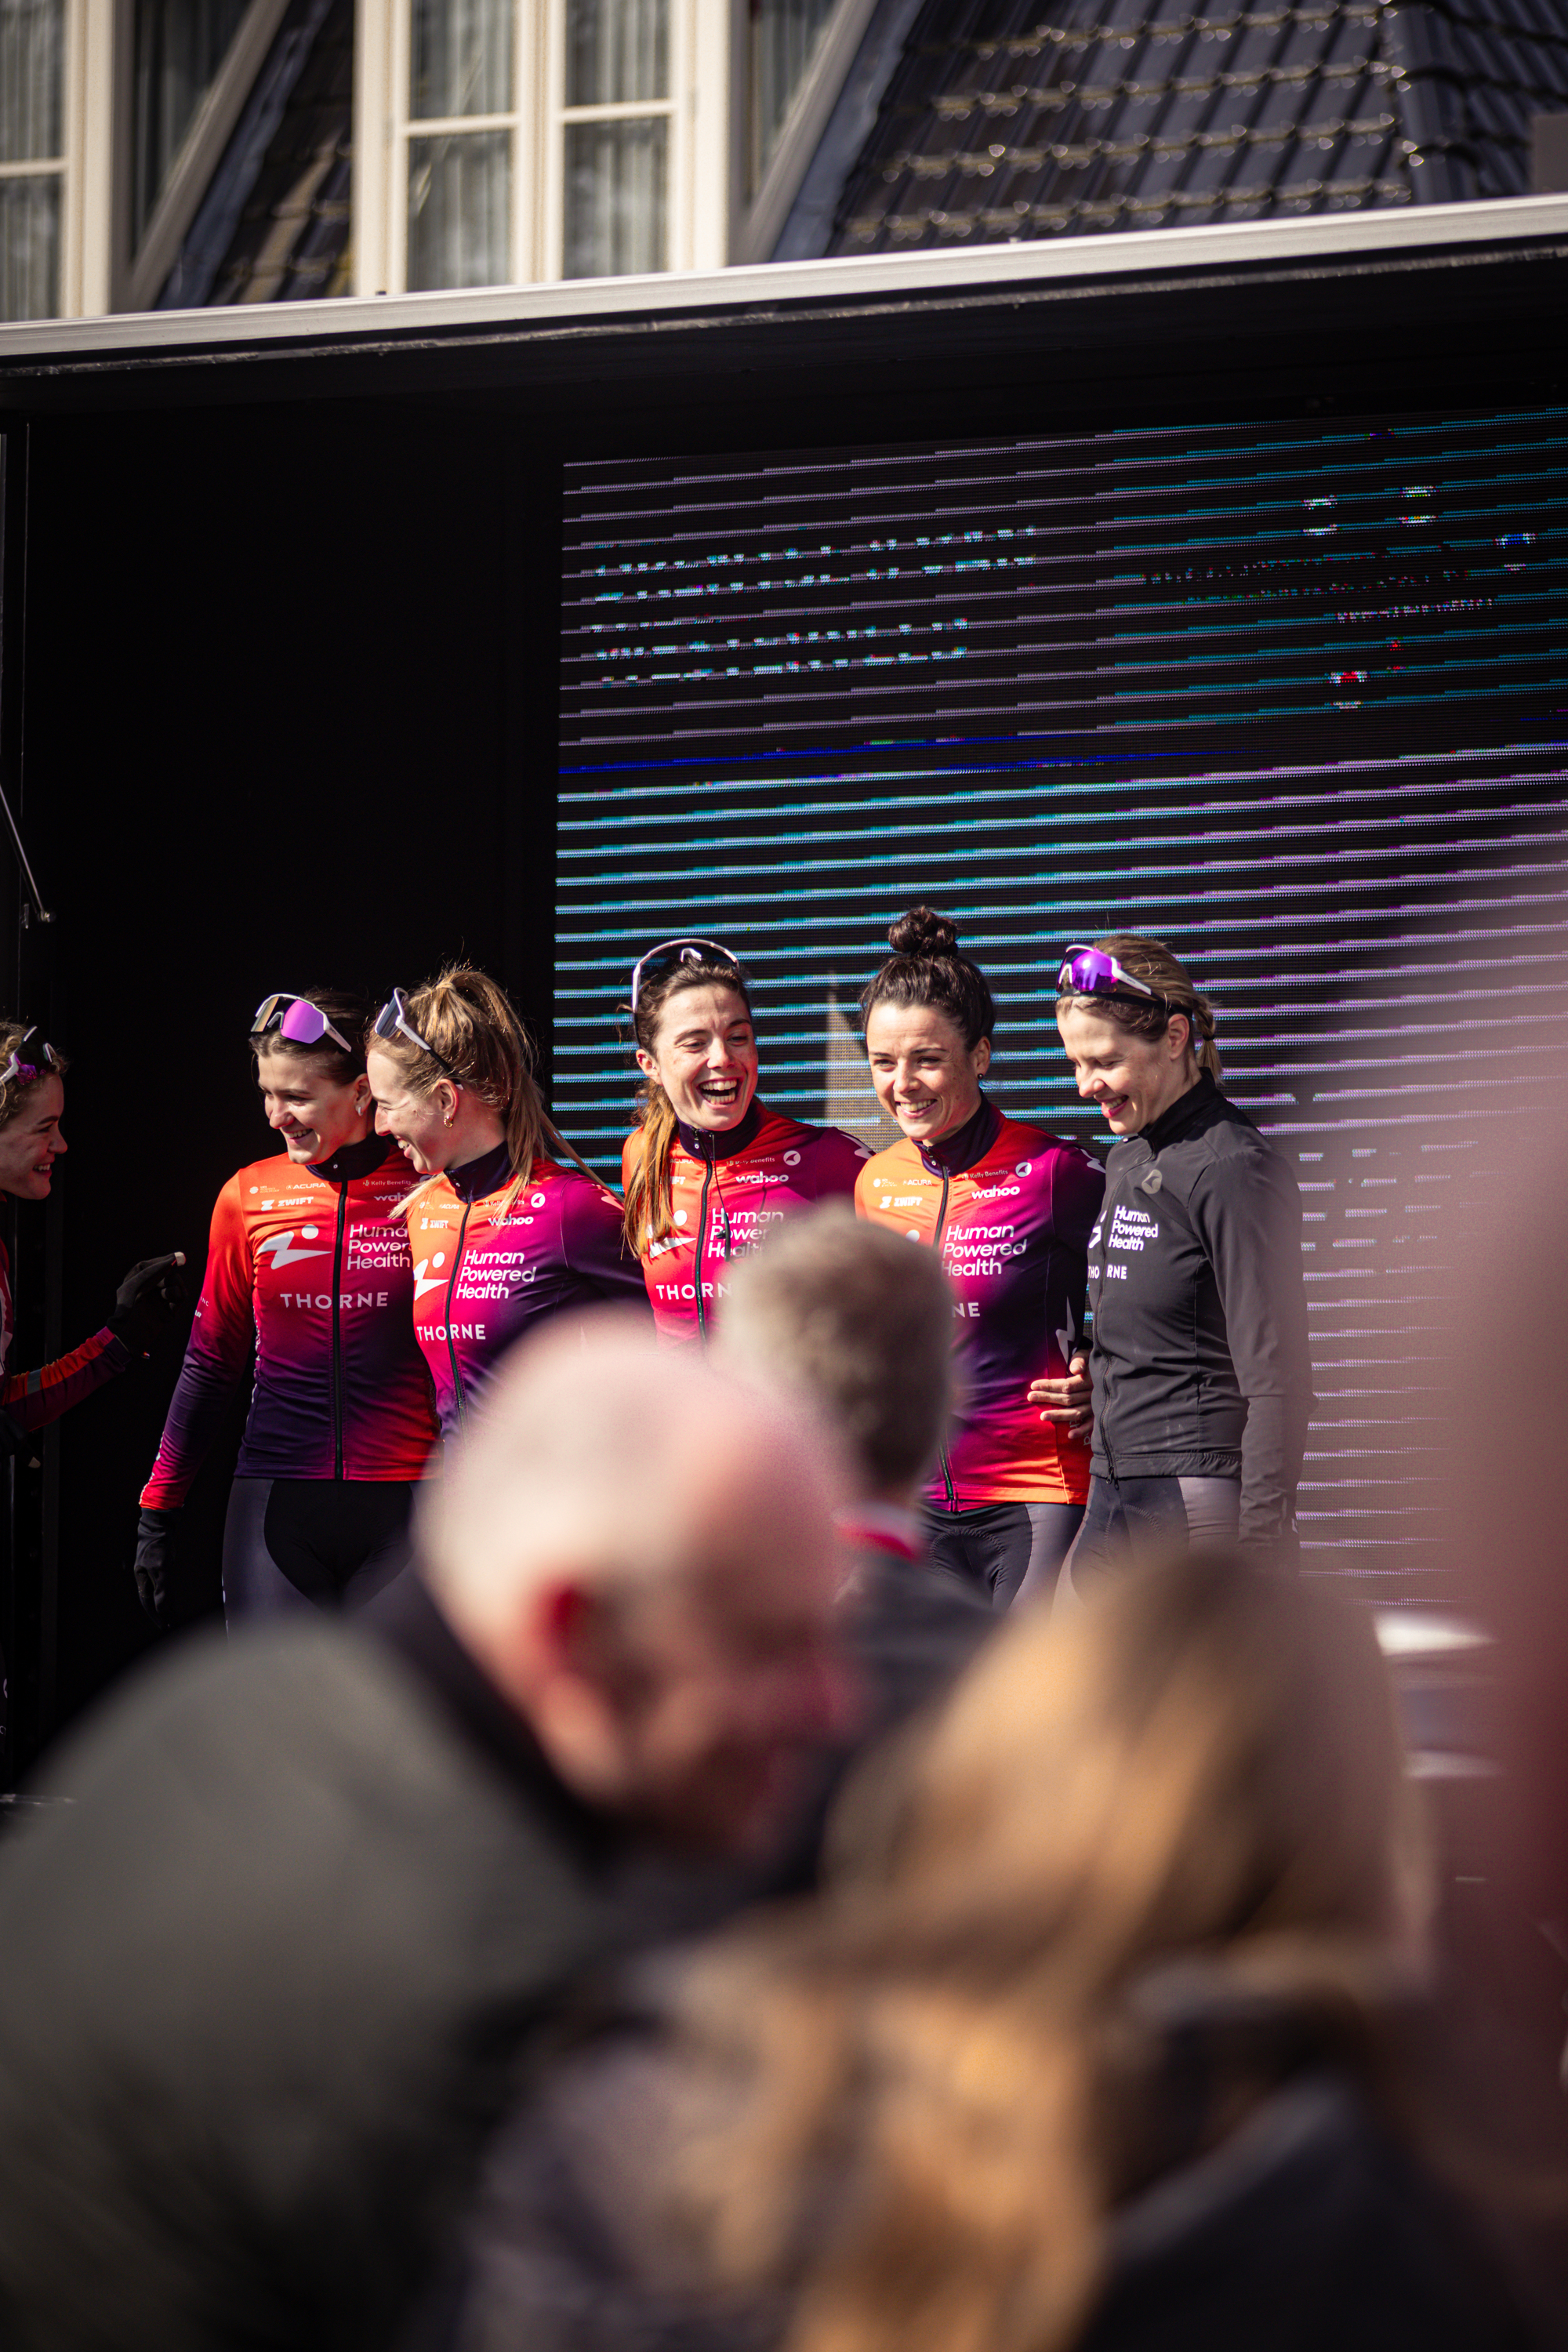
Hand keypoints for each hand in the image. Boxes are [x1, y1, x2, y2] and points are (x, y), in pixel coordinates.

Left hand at [109, 1253, 187, 1354]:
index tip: (179, 1259)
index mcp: (137, 1280)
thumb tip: (176, 1259)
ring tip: (166, 1298)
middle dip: (169, 1279)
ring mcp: (160, 1299)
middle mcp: (150, 1288)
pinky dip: (178, 1299)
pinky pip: (181, 1297)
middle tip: (164, 1286)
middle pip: (168, 1274)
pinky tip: (171, 1304)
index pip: (153, 1265)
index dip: (164, 1261)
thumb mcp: (137, 1283)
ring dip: (173, 1290)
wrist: (131, 1333)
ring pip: (177, 1285)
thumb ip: (155, 1270)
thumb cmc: (129, 1307)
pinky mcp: (169, 1309)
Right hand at [134, 1505, 207, 1627]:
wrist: (159, 1528)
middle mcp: (146, 1578)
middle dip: (160, 1613)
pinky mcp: (160, 1567)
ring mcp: (152, 1573)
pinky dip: (167, 1594)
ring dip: (164, 1605)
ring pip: (157, 1593)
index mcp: (142, 1580)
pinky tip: (172, 1600)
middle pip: (152, 1600)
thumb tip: (162, 1609)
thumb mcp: (161, 1569)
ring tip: (172, 1617)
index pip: (148, 1603)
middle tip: (169, 1625)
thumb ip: (162, 1589)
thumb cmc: (158, 1547)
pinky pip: (163, 1585)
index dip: (156, 1615)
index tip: (164, 1626)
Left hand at [1028, 1352, 1091, 1441]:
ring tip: (1042, 1417)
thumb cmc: (1092, 1361)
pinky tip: (1069, 1435)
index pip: (1066, 1385)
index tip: (1033, 1385)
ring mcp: (1096, 1406)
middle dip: (1047, 1398)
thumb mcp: (1087, 1355)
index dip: (1049, 1386)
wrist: (1111, 1370)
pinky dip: (1082, 1431)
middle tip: (1030, 1397)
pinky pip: (1092, 1425)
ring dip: (1059, 1416)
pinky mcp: (1099, 1414)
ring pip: (1076, 1413)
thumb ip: (1080, 1361)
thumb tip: (1075, 1369)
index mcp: (1088, 1380)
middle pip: (1067, 1399)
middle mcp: (1092, 1394)